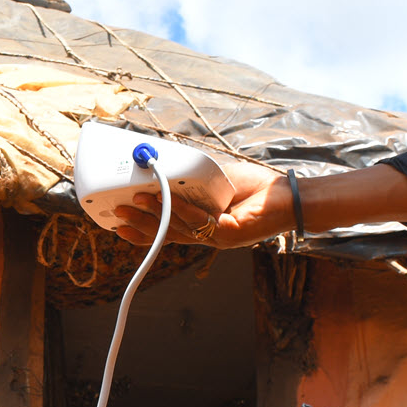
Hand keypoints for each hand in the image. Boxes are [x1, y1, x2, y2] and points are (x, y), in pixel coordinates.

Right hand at [111, 160, 285, 248]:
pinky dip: (182, 208)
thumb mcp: (217, 179)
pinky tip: (168, 198)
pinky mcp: (230, 235)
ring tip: (136, 201)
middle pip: (167, 234)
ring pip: (178, 230)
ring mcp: (218, 239)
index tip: (120, 222)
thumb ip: (193, 179)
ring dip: (155, 215)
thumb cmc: (257, 187)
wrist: (289, 195)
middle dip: (141, 223)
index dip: (143, 229)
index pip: (167, 232)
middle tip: (117, 212)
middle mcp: (208, 236)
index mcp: (202, 226)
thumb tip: (164, 167)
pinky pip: (199, 221)